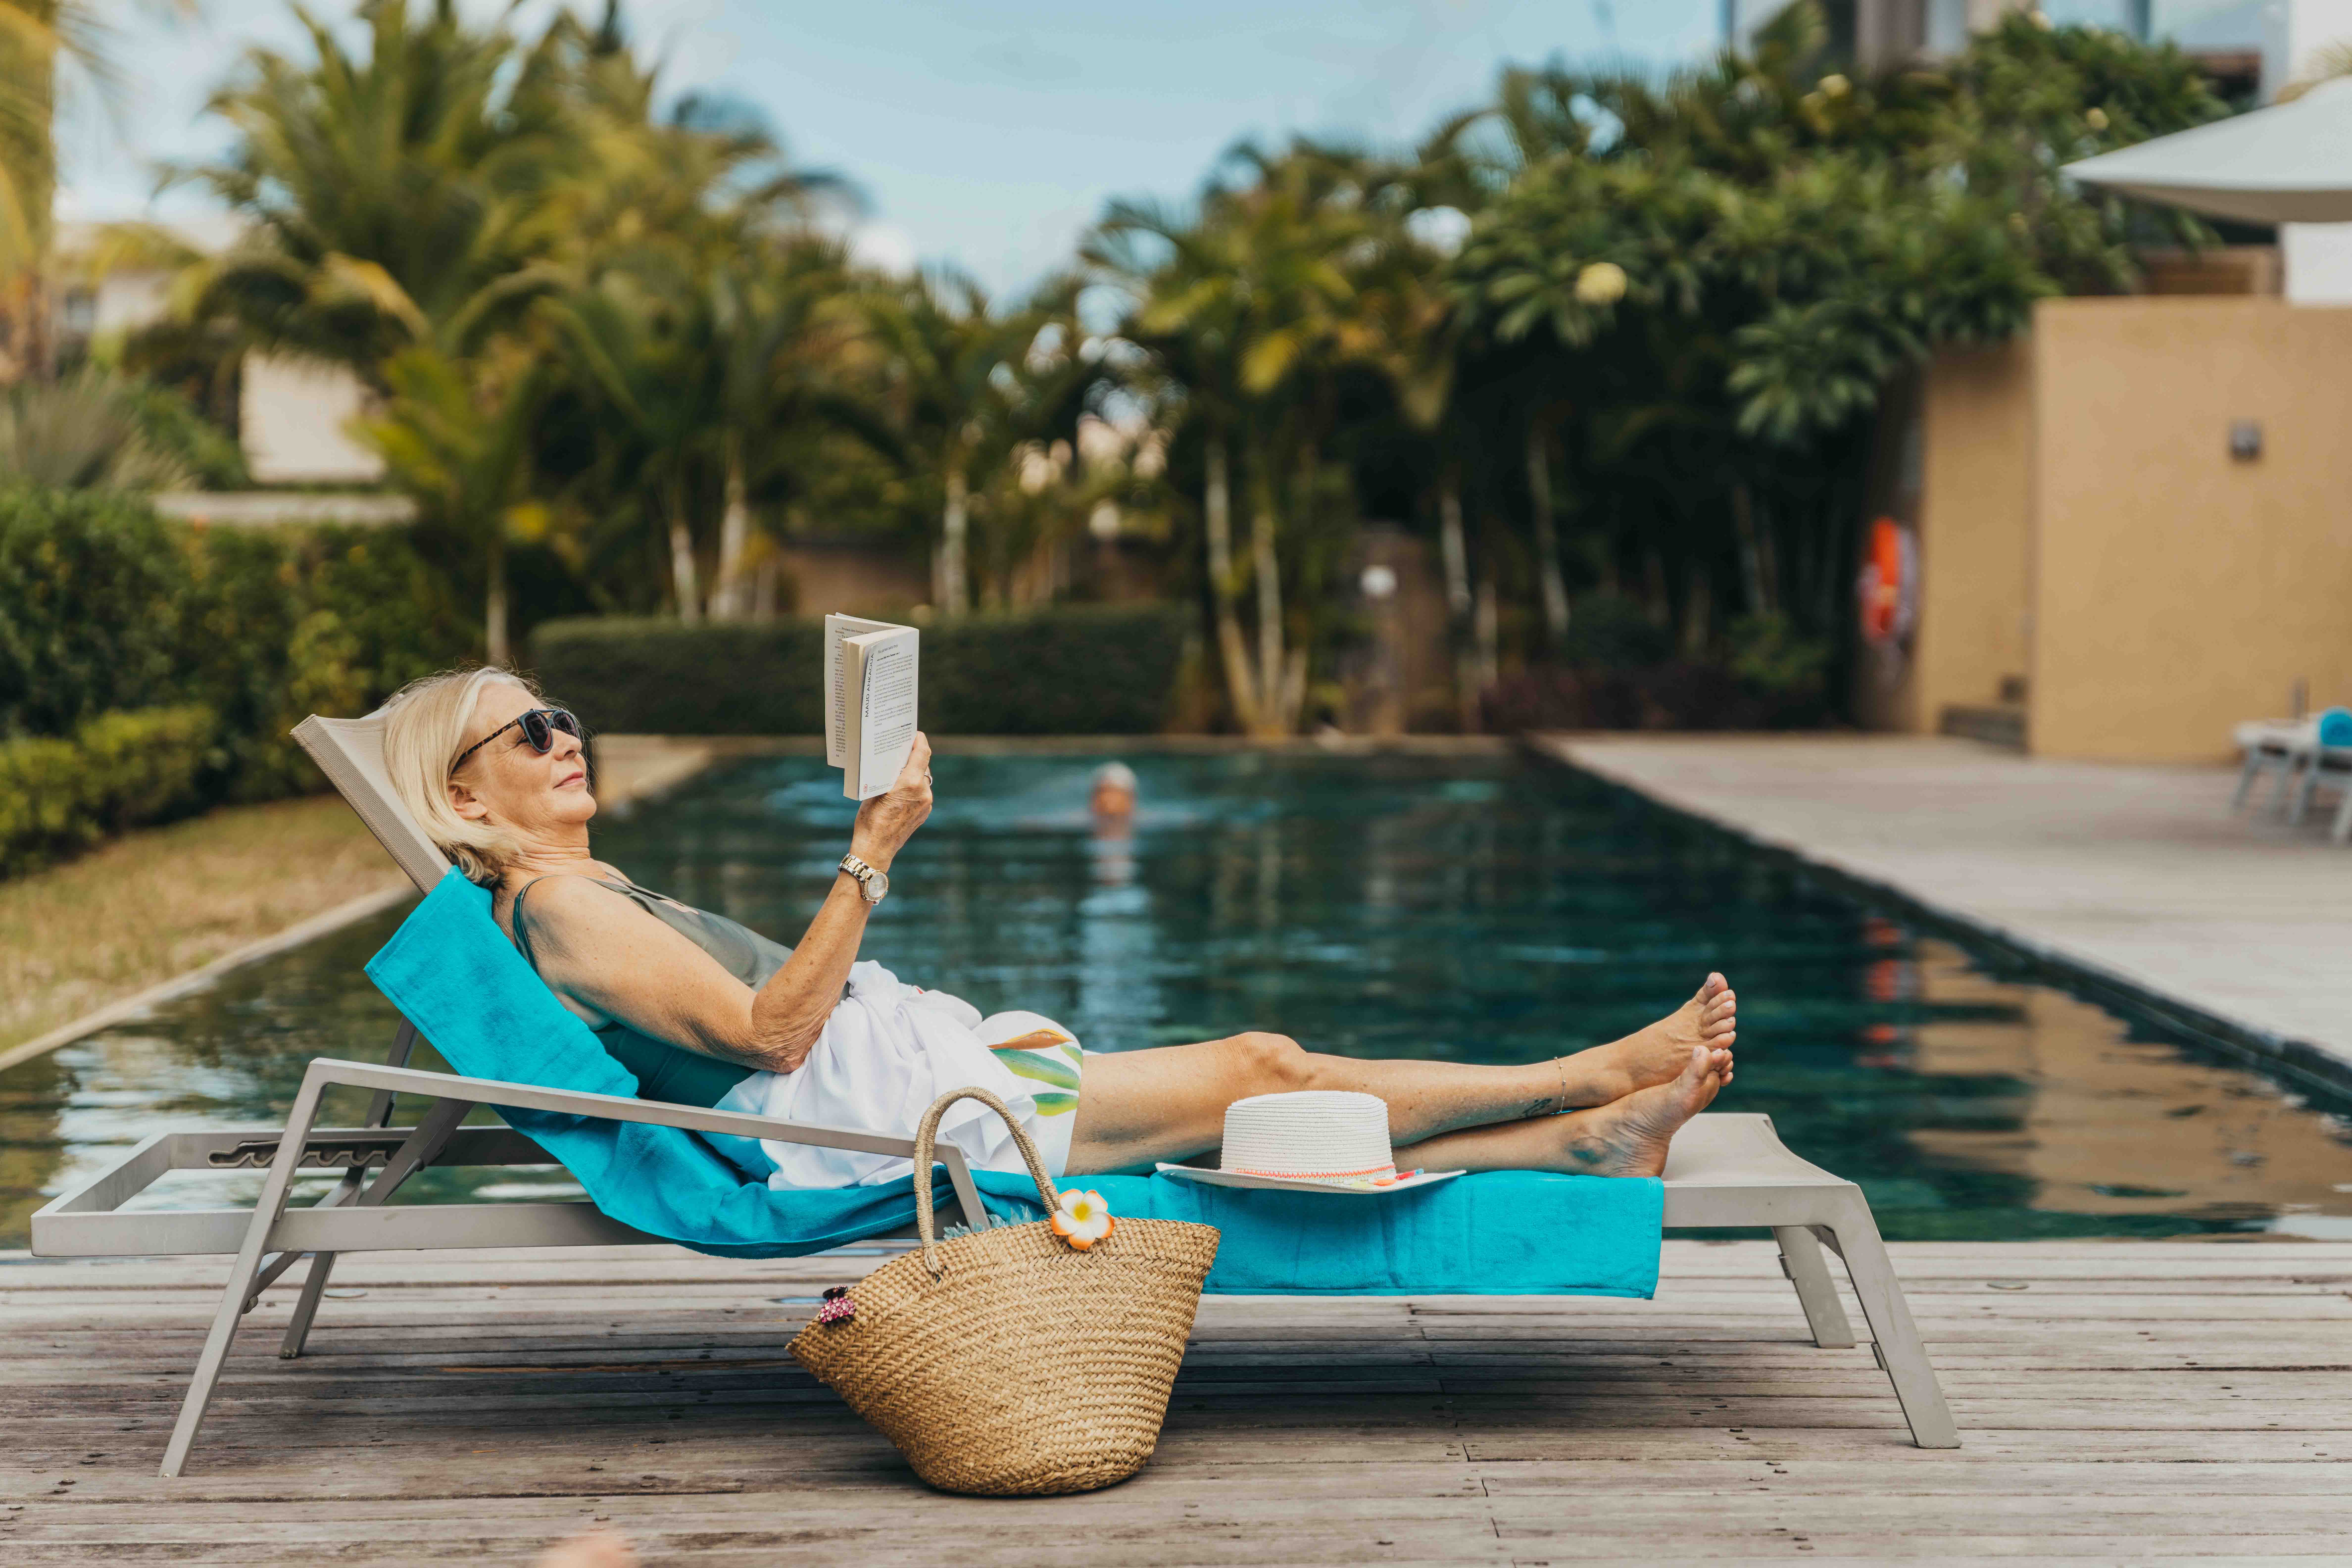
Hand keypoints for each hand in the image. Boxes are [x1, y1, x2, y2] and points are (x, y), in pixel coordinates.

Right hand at [850, 732, 931, 872]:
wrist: (875, 848)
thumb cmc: (870, 819)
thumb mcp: (875, 790)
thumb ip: (891, 775)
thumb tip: (896, 764)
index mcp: (911, 783)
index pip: (922, 753)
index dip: (920, 741)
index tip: (916, 734)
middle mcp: (923, 792)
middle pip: (923, 766)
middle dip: (913, 758)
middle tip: (901, 752)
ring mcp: (926, 804)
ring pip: (923, 780)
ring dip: (913, 774)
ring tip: (898, 774)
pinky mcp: (925, 813)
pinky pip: (922, 794)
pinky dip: (914, 788)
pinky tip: (901, 791)